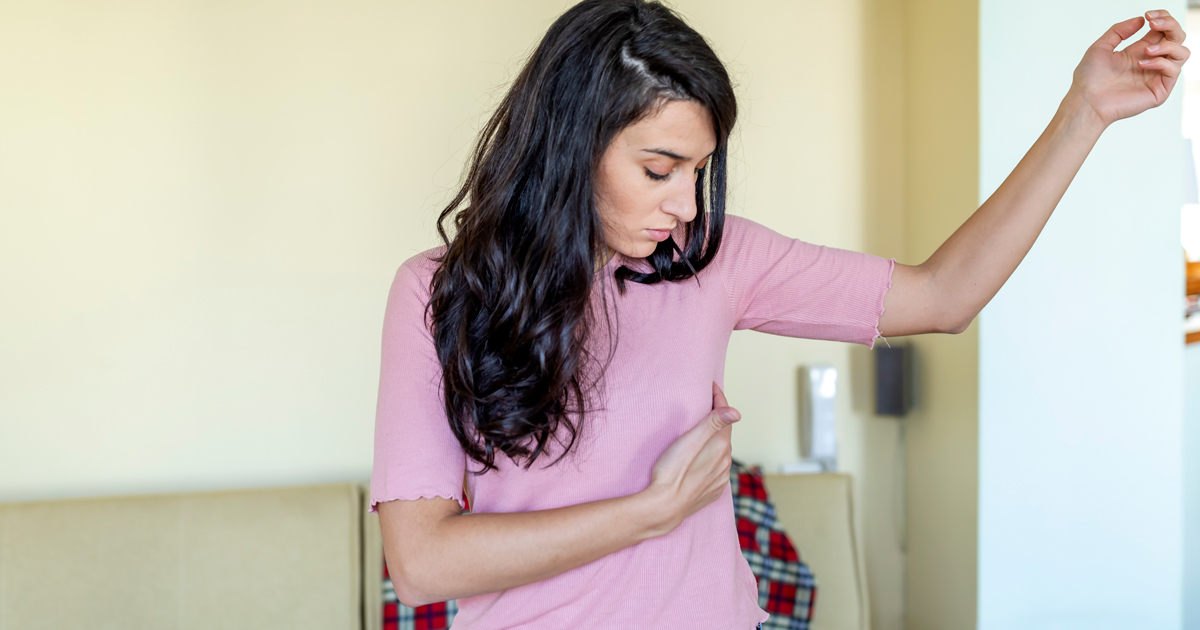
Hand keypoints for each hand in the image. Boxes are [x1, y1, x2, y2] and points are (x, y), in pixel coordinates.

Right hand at [640, 382, 739, 536]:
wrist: (663, 508)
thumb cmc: (671, 472)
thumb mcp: (689, 441)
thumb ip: (713, 424)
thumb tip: (736, 412)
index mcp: (720, 447)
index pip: (725, 416)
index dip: (718, 398)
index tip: (711, 386)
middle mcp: (725, 463)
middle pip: (724, 434)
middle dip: (717, 418)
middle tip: (704, 405)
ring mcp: (719, 479)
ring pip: (720, 453)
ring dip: (714, 440)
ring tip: (701, 432)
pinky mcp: (712, 492)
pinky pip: (716, 470)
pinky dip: (711, 460)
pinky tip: (701, 459)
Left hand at [1070, 10, 1188, 126]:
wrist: (1085, 101)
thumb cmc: (1089, 79)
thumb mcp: (1101, 47)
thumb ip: (1119, 31)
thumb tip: (1141, 20)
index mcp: (1139, 52)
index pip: (1163, 31)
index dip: (1162, 19)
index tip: (1149, 15)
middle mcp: (1151, 62)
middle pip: (1177, 37)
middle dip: (1170, 25)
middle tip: (1153, 23)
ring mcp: (1156, 76)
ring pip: (1182, 52)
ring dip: (1168, 45)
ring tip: (1146, 50)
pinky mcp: (1159, 90)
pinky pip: (1173, 70)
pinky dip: (1160, 63)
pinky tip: (1141, 64)